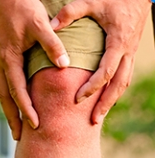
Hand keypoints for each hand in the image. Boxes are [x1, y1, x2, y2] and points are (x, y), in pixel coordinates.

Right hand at [0, 0, 68, 139]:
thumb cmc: (24, 8)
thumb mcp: (41, 25)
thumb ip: (52, 45)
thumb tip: (64, 65)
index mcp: (10, 58)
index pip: (18, 91)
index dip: (26, 109)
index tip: (35, 125)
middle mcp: (4, 63)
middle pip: (6, 98)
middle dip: (12, 118)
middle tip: (19, 137)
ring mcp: (4, 62)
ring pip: (5, 92)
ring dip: (11, 111)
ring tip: (17, 127)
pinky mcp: (8, 58)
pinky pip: (9, 83)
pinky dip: (13, 97)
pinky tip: (19, 104)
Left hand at [51, 0, 151, 123]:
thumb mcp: (92, 1)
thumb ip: (71, 13)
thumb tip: (51, 26)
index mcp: (118, 42)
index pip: (105, 72)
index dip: (92, 87)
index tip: (78, 99)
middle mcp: (127, 52)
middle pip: (119, 85)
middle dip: (106, 104)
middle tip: (94, 121)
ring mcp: (131, 54)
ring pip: (124, 83)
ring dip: (112, 100)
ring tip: (100, 114)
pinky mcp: (129, 54)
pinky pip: (124, 77)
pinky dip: (115, 89)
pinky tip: (106, 97)